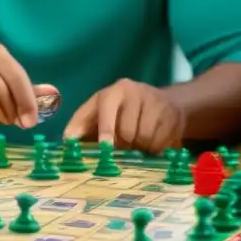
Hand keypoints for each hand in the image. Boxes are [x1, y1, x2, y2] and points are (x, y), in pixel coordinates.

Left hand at [63, 79, 184, 152]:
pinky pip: (161, 143)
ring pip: (144, 139)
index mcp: (115, 90)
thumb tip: (67, 140)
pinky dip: (155, 149)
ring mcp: (157, 102)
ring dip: (140, 148)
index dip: (106, 128)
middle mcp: (137, 92)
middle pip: (127, 131)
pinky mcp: (173, 116)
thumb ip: (82, 124)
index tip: (105, 146)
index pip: (108, 108)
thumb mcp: (100, 111)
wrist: (164, 103)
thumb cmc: (122, 111)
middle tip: (124, 146)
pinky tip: (153, 142)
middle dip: (124, 145)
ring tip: (138, 143)